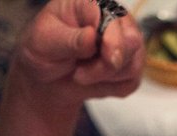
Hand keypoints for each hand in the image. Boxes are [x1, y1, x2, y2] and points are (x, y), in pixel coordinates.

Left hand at [11, 0, 143, 103]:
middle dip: (106, 66)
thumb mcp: (45, 41)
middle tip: (79, 74)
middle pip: (131, 42)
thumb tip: (92, 36)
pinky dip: (111, 87)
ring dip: (104, 78)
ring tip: (81, 74)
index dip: (113, 40)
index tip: (107, 58)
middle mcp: (115, 19)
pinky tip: (94, 79)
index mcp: (92, 4)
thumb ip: (69, 39)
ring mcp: (126, 42)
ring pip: (132, 65)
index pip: (114, 19)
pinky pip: (131, 81)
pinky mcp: (130, 65)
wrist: (48, 75)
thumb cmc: (44, 50)